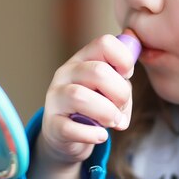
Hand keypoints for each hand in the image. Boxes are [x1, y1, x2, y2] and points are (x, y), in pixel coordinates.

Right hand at [40, 34, 134, 164]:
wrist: (67, 135)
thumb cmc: (95, 107)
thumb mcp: (110, 89)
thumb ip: (122, 81)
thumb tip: (126, 77)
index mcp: (83, 58)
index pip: (105, 43)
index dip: (124, 59)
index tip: (127, 75)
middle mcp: (66, 73)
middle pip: (98, 71)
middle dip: (120, 93)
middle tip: (120, 107)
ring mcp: (55, 98)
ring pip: (81, 97)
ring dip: (107, 113)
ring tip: (112, 122)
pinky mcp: (52, 124)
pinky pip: (70, 128)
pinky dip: (92, 134)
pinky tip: (100, 135)